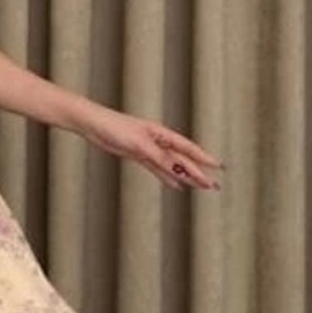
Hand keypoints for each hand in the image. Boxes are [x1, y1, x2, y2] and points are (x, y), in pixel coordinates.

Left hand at [73, 104, 223, 191]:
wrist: (92, 124)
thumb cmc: (115, 127)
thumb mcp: (139, 144)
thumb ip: (159, 158)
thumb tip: (178, 171)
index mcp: (161, 134)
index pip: (188, 148)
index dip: (204, 158)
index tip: (219, 167)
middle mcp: (158, 142)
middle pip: (183, 160)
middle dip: (199, 173)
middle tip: (213, 186)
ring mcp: (148, 149)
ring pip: (172, 166)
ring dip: (186, 177)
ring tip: (200, 188)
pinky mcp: (137, 155)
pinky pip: (157, 169)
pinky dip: (167, 177)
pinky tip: (176, 186)